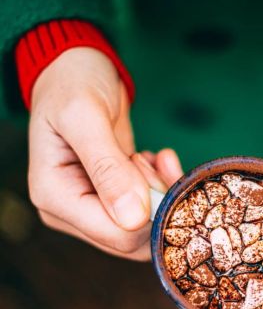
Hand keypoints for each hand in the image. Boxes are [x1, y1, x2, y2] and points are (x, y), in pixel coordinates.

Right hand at [28, 47, 182, 259]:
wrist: (76, 70)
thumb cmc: (74, 84)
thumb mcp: (86, 116)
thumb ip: (108, 168)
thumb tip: (134, 219)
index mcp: (55, 198)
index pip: (116, 235)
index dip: (150, 212)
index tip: (154, 168)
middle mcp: (71, 213)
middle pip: (133, 238)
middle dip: (157, 203)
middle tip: (153, 161)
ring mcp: (92, 209)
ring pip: (145, 227)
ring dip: (161, 193)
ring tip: (153, 157)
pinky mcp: (111, 200)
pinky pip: (148, 211)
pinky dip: (160, 186)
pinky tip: (153, 159)